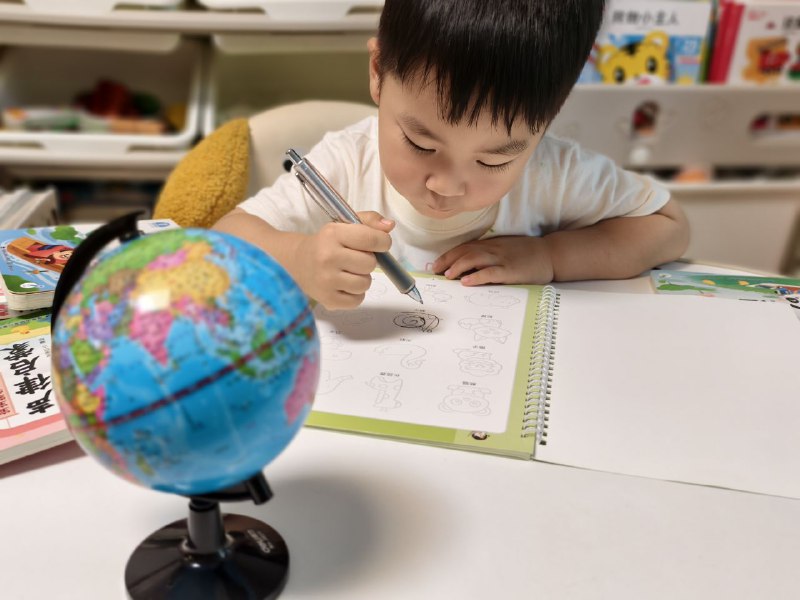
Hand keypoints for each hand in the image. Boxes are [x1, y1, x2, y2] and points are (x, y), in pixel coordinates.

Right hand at [294, 211, 394, 309]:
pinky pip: (358, 300)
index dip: (383, 242)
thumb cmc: (327, 243)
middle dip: (368, 261)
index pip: (371, 239)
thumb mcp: (344, 225)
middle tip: (354, 259)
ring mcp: (326, 280)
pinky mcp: (327, 299)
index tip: (380, 244)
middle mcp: (328, 257)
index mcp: (333, 234)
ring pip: (365, 283)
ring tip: (348, 273)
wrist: (298, 263)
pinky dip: (355, 294)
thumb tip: (390, 225)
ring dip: (362, 279)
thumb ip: (370, 221)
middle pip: (370, 263)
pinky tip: (344, 285)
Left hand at [432, 235, 553, 285]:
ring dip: (458, 267)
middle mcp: (493, 249)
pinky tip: (466, 282)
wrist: (551, 254)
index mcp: (491, 244)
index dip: (448, 255)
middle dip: (447, 261)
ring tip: (447, 276)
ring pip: (474, 260)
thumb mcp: (505, 249)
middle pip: (464, 252)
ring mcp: (501, 259)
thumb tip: (468, 264)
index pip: (464, 247)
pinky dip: (476, 277)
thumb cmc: (527, 253)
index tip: (436, 265)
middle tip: (435, 271)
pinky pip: (490, 273)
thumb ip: (488, 254)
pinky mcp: (510, 271)